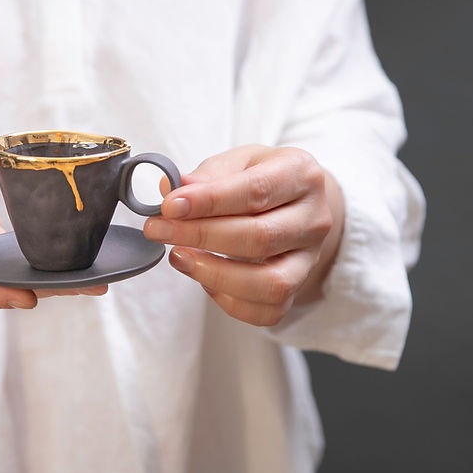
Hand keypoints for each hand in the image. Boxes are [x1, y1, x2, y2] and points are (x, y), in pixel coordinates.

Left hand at [143, 145, 343, 325]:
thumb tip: (170, 190)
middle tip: (158, 230)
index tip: (169, 206)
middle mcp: (314, 219)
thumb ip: (206, 175)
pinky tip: (204, 279)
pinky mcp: (297, 288)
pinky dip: (229, 301)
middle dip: (200, 236)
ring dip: (214, 274)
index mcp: (301, 175)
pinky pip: (267, 311)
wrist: (294, 202)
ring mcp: (309, 259)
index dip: (209, 201)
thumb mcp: (237, 162)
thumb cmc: (260, 178)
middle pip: (259, 238)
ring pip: (270, 283)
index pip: (257, 191)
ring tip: (178, 257)